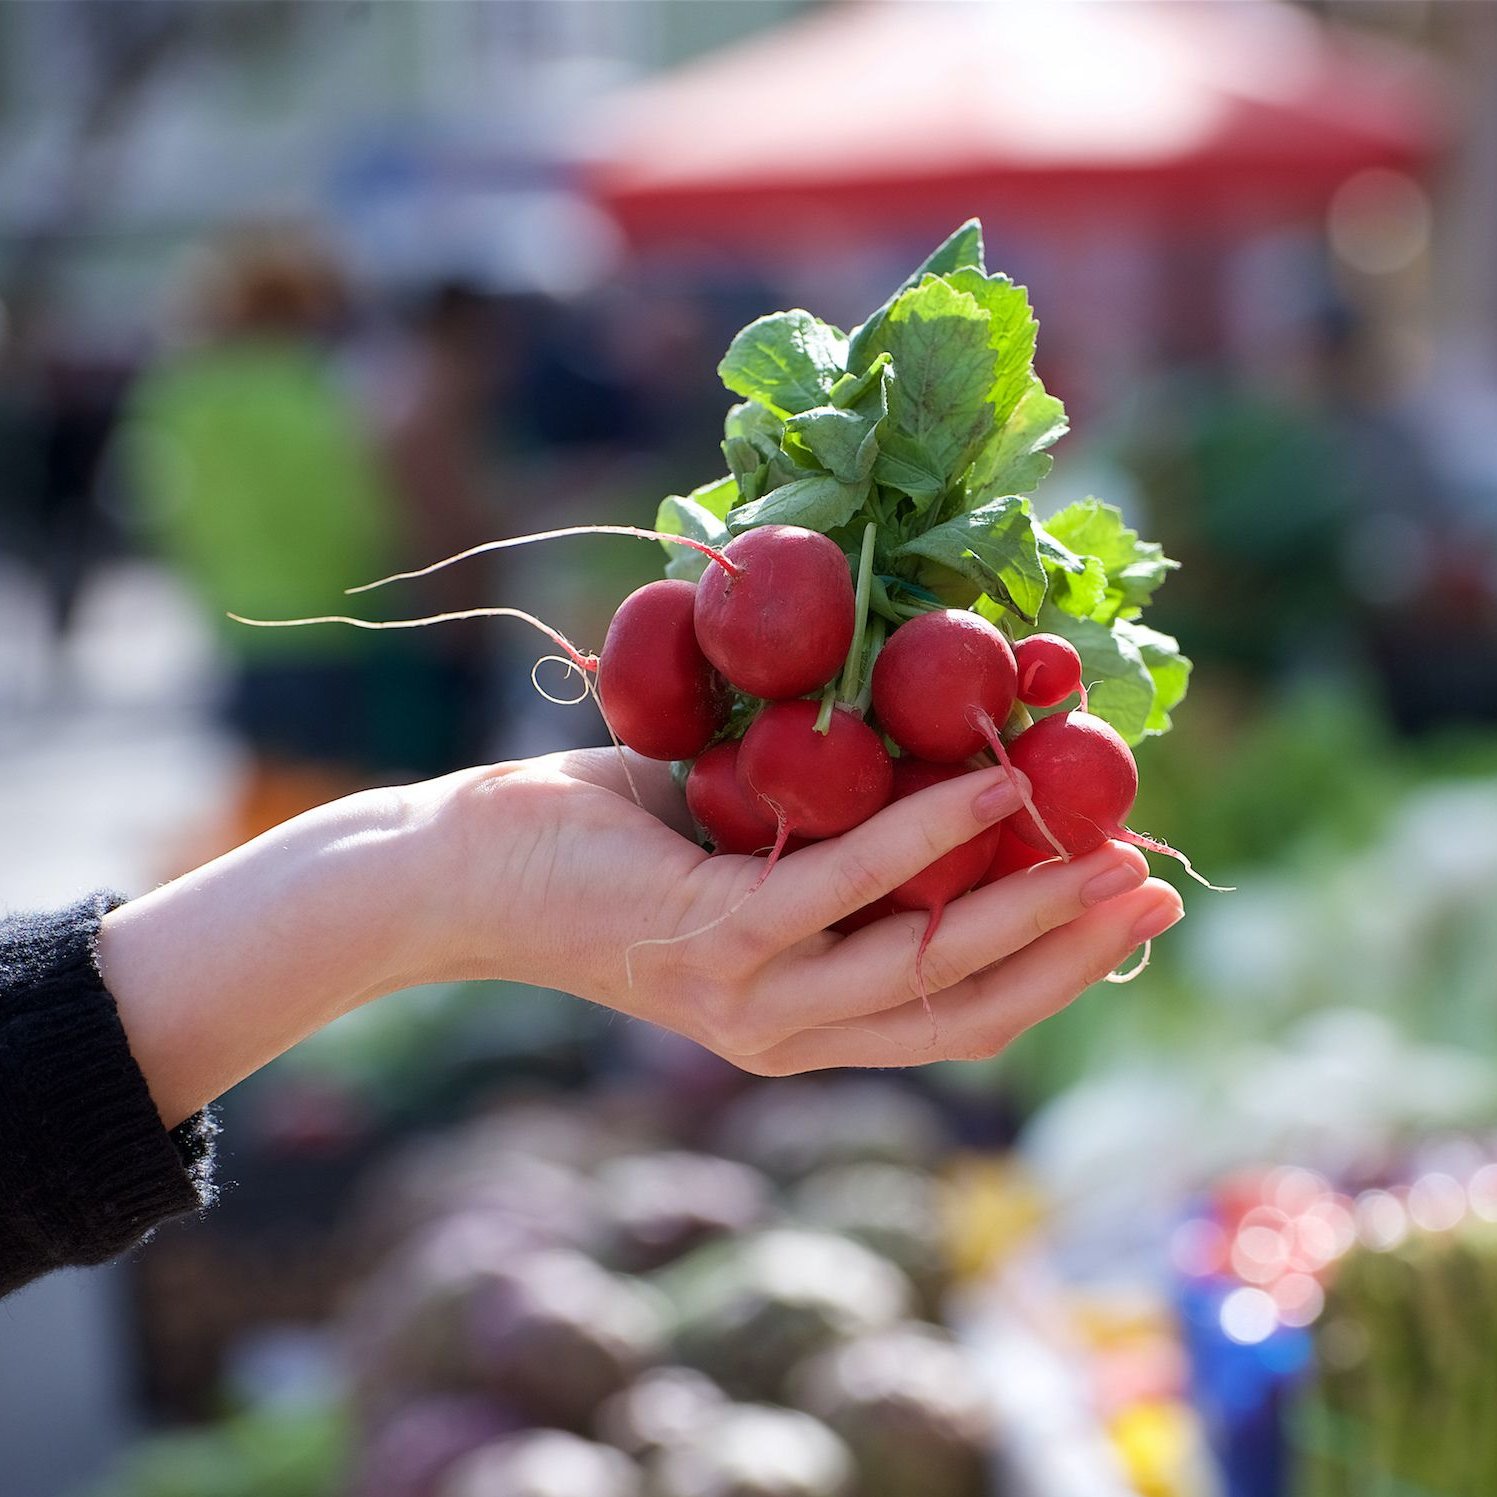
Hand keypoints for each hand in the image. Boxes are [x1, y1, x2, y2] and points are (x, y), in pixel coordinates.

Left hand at [99, 746, 1182, 1128]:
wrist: (464, 872)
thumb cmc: (608, 847)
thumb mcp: (745, 855)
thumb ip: (836, 851)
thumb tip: (944, 782)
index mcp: (801, 1023)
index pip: (957, 1017)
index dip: (1054, 974)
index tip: (1128, 911)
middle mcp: (786, 1032)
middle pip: (965, 1005)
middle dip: (1070, 950)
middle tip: (1153, 882)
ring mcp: (752, 998)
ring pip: (925, 959)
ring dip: (1028, 900)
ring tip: (1102, 836)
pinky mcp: (712, 939)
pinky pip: (846, 885)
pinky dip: (930, 832)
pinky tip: (992, 783)